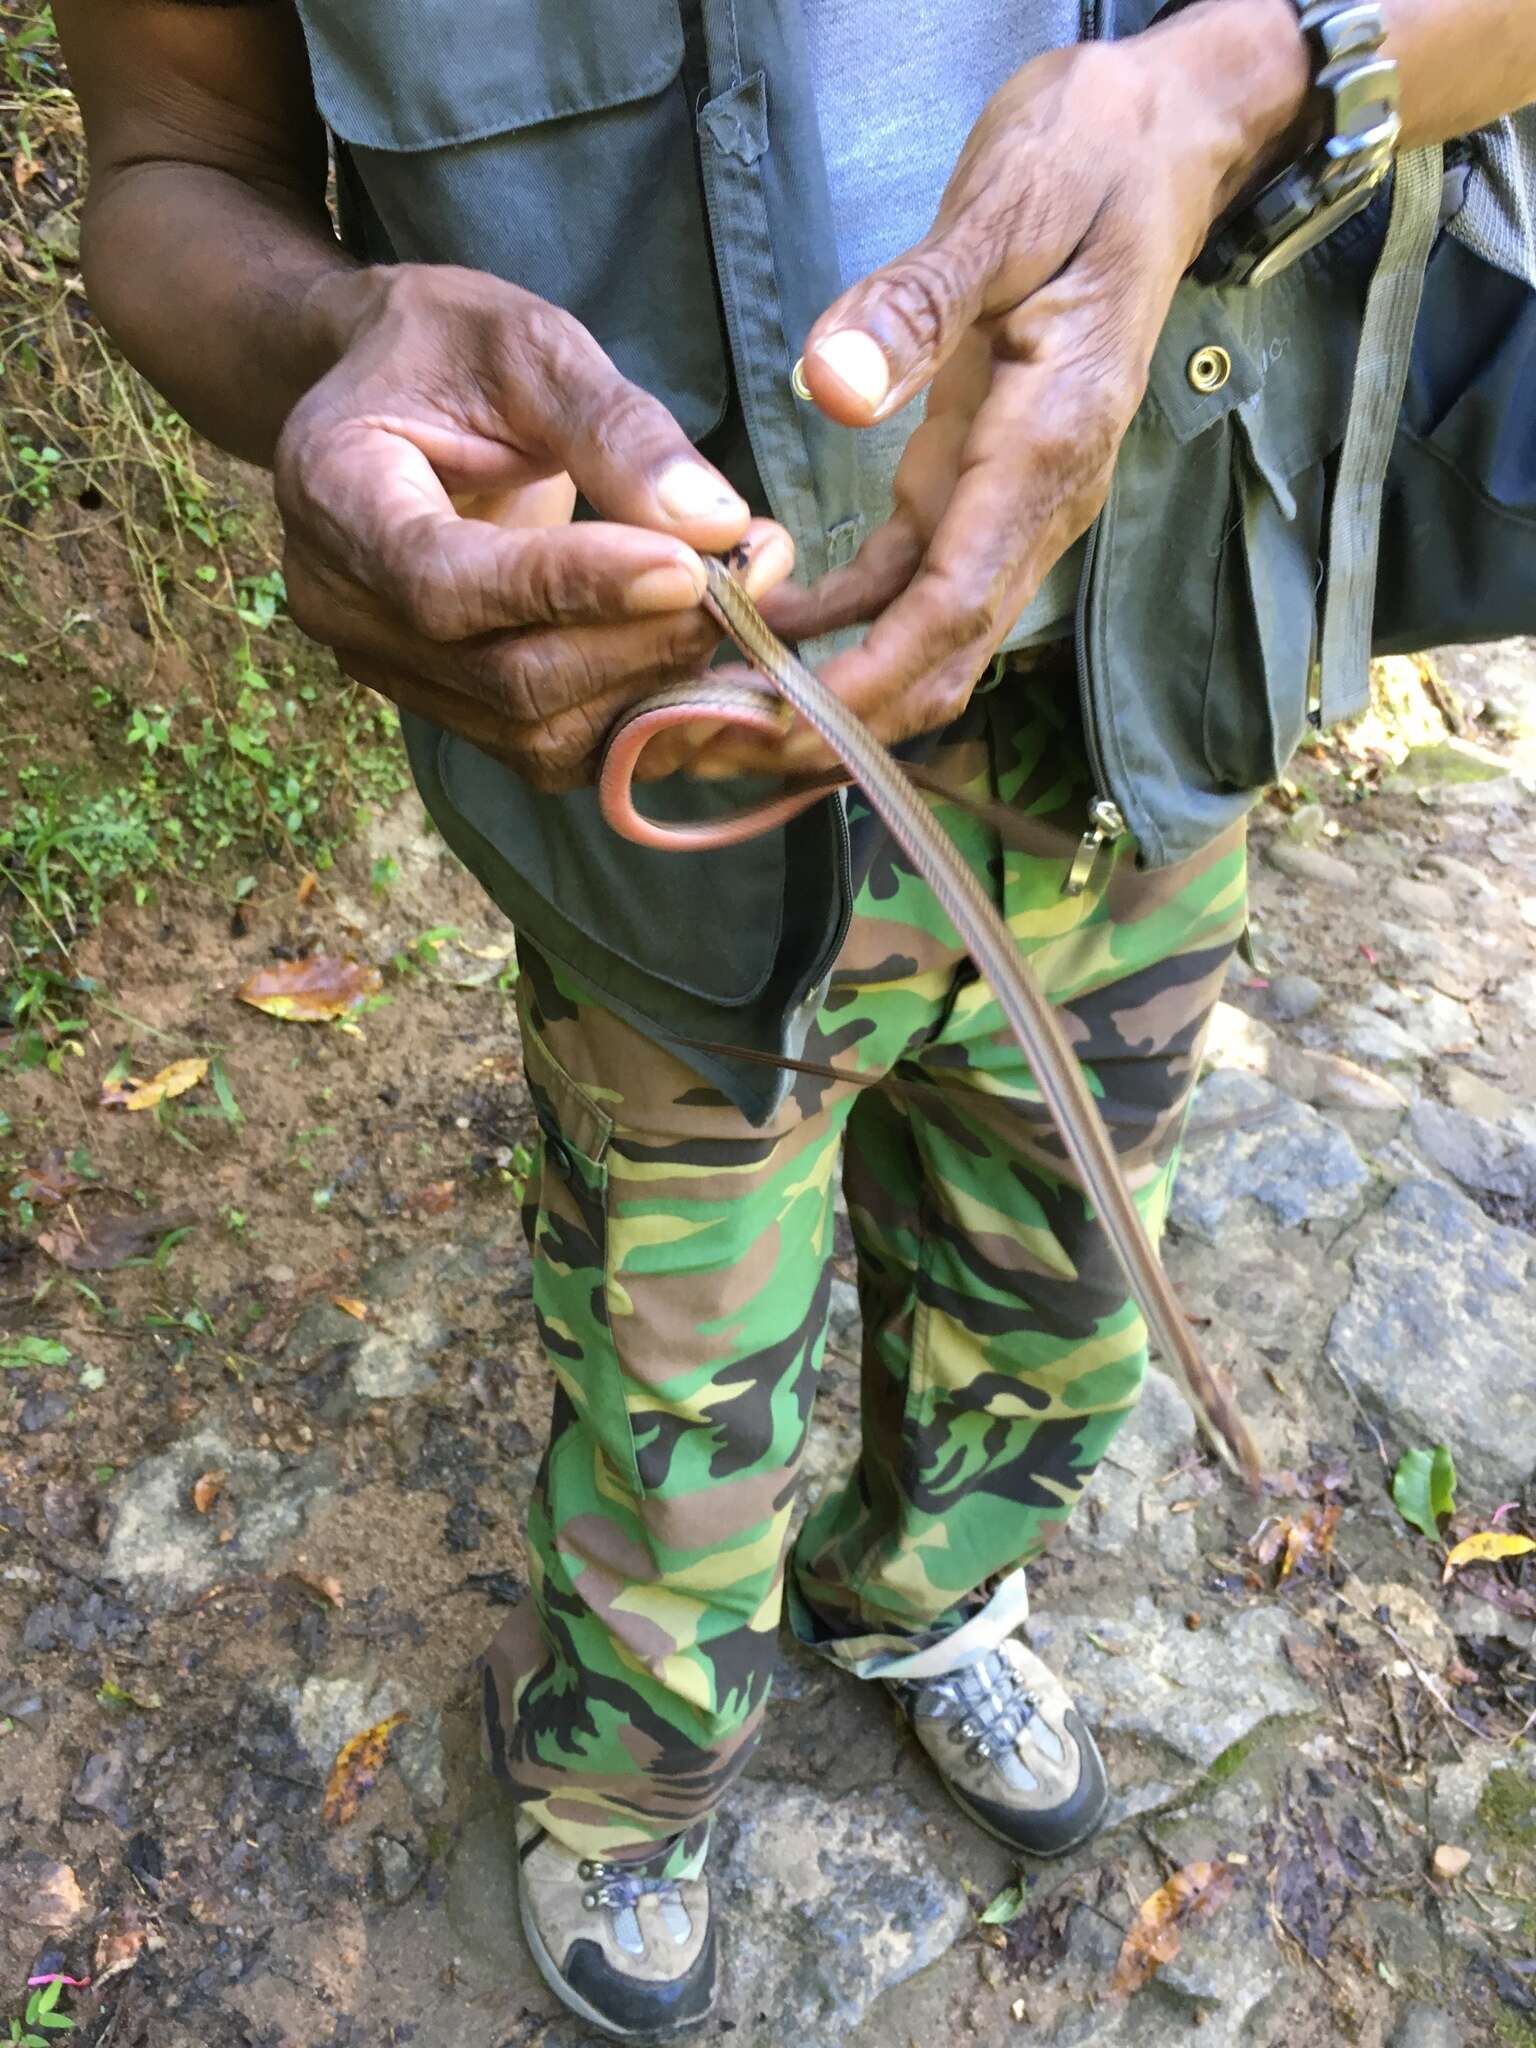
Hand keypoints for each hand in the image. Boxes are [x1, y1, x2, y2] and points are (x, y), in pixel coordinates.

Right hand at [275, 263, 794, 789]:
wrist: (389, 392)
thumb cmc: (448, 348)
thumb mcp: (528, 345)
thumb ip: (616, 428)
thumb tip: (716, 524)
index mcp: (334, 492)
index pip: (446, 583)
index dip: (570, 588)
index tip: (688, 566)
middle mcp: (344, 604)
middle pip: (506, 675)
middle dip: (642, 639)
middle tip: (751, 580)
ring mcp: (391, 670)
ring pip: (536, 731)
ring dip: (654, 687)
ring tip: (736, 611)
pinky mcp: (447, 706)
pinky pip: (549, 749)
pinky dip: (636, 721)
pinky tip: (697, 661)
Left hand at [690, 0, 1307, 775]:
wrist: (1160, 146)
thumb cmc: (1090, 163)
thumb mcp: (1004, 208)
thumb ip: (918, 303)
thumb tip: (831, 385)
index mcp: (1045, 447)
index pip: (953, 606)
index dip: (867, 685)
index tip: (777, 727)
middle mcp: (1034, 502)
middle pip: (937, 658)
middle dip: (833, 723)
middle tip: (711, 747)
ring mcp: (1005, 503)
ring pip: (920, 641)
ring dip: (826, 692)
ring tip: (714, 714)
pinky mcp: (975, 486)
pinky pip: (903, 586)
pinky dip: (834, 625)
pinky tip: (755, 631)